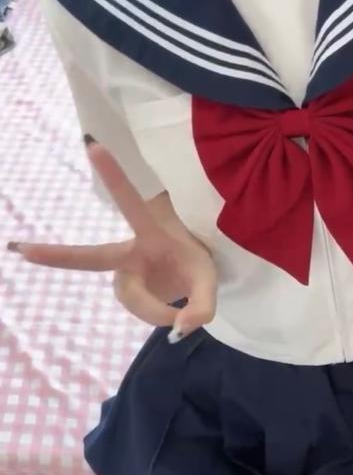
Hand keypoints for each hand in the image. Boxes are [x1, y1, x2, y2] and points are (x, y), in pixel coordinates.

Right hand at [7, 142, 216, 336]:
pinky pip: (137, 309)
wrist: (192, 274)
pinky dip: (156, 315)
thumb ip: (202, 307)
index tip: (92, 145)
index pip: (131, 204)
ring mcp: (122, 272)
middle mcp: (129, 252)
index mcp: (152, 233)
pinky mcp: (122, 288)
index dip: (113, 176)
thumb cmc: (197, 265)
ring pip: (132, 299)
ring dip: (156, 310)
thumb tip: (179, 329)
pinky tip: (171, 313)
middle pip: (90, 257)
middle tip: (20, 249)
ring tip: (182, 313)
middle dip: (56, 255)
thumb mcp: (210, 282)